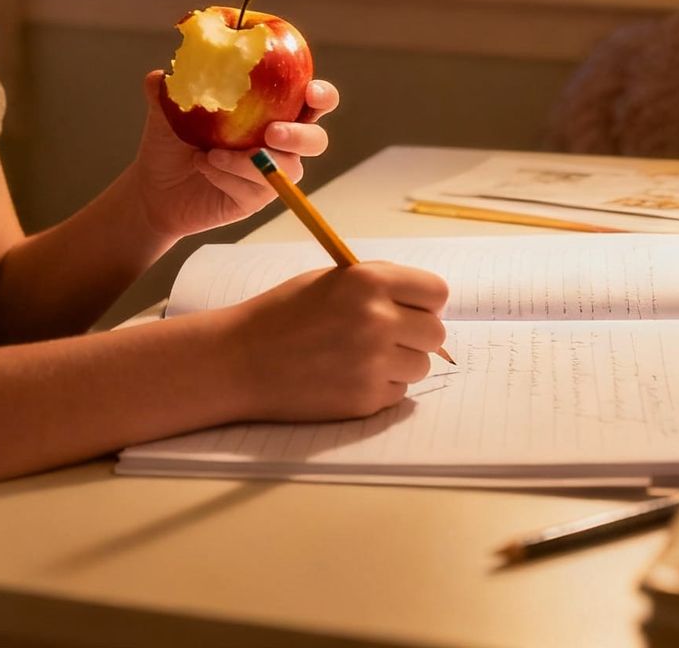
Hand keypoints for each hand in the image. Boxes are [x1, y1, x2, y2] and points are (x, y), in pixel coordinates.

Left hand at [130, 70, 337, 239]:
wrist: (153, 189)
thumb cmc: (169, 143)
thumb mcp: (165, 113)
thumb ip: (166, 92)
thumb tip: (157, 76)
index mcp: (269, 110)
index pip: (310, 100)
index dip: (321, 95)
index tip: (310, 90)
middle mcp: (277, 141)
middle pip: (315, 139)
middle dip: (300, 135)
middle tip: (271, 132)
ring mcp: (270, 173)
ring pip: (287, 168)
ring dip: (251, 160)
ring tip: (213, 154)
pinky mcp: (255, 199)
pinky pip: (257, 189)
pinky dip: (230, 176)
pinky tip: (205, 166)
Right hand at [220, 261, 450, 421]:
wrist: (242, 360)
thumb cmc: (284, 314)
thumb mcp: (332, 279)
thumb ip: (379, 283)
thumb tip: (423, 300)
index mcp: (369, 281)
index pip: (436, 291)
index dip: (425, 300)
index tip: (412, 306)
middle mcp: (378, 320)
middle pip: (435, 332)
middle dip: (416, 333)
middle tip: (388, 334)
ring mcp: (374, 363)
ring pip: (421, 366)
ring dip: (400, 362)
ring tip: (360, 355)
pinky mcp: (366, 399)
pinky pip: (399, 392)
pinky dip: (381, 385)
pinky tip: (348, 375)